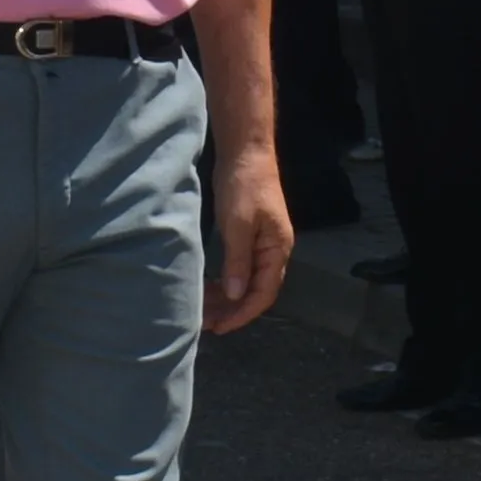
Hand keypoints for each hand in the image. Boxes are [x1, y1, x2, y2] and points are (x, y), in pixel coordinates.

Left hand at [204, 140, 294, 333]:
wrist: (246, 152)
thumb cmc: (244, 186)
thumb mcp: (239, 224)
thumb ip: (238, 261)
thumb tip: (235, 296)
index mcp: (277, 249)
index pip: (263, 293)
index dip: (242, 314)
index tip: (220, 327)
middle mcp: (273, 250)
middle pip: (256, 291)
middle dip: (232, 310)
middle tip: (206, 324)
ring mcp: (262, 244)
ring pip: (246, 280)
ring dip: (228, 297)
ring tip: (204, 310)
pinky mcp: (249, 236)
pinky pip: (240, 268)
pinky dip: (226, 281)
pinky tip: (211, 287)